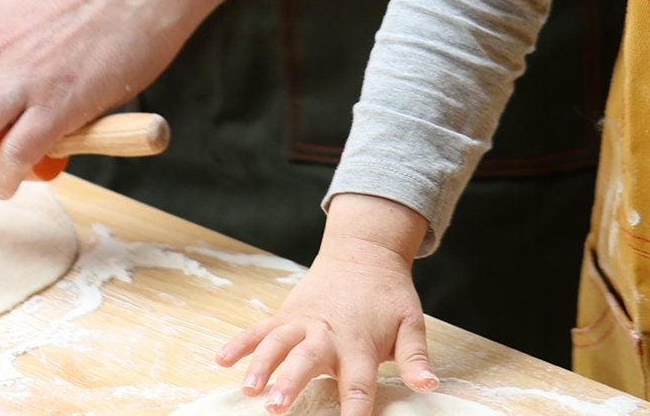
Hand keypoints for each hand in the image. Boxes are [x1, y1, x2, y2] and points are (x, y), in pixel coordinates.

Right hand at [214, 199, 434, 415]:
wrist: (364, 251)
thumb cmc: (388, 295)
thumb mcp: (410, 322)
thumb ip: (416, 357)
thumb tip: (429, 384)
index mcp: (361, 344)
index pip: (358, 385)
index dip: (353, 412)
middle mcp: (329, 334)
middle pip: (307, 360)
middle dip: (291, 383)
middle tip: (275, 407)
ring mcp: (304, 322)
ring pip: (277, 342)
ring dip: (261, 364)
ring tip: (248, 388)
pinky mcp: (287, 314)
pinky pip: (259, 328)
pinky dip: (239, 342)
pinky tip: (220, 360)